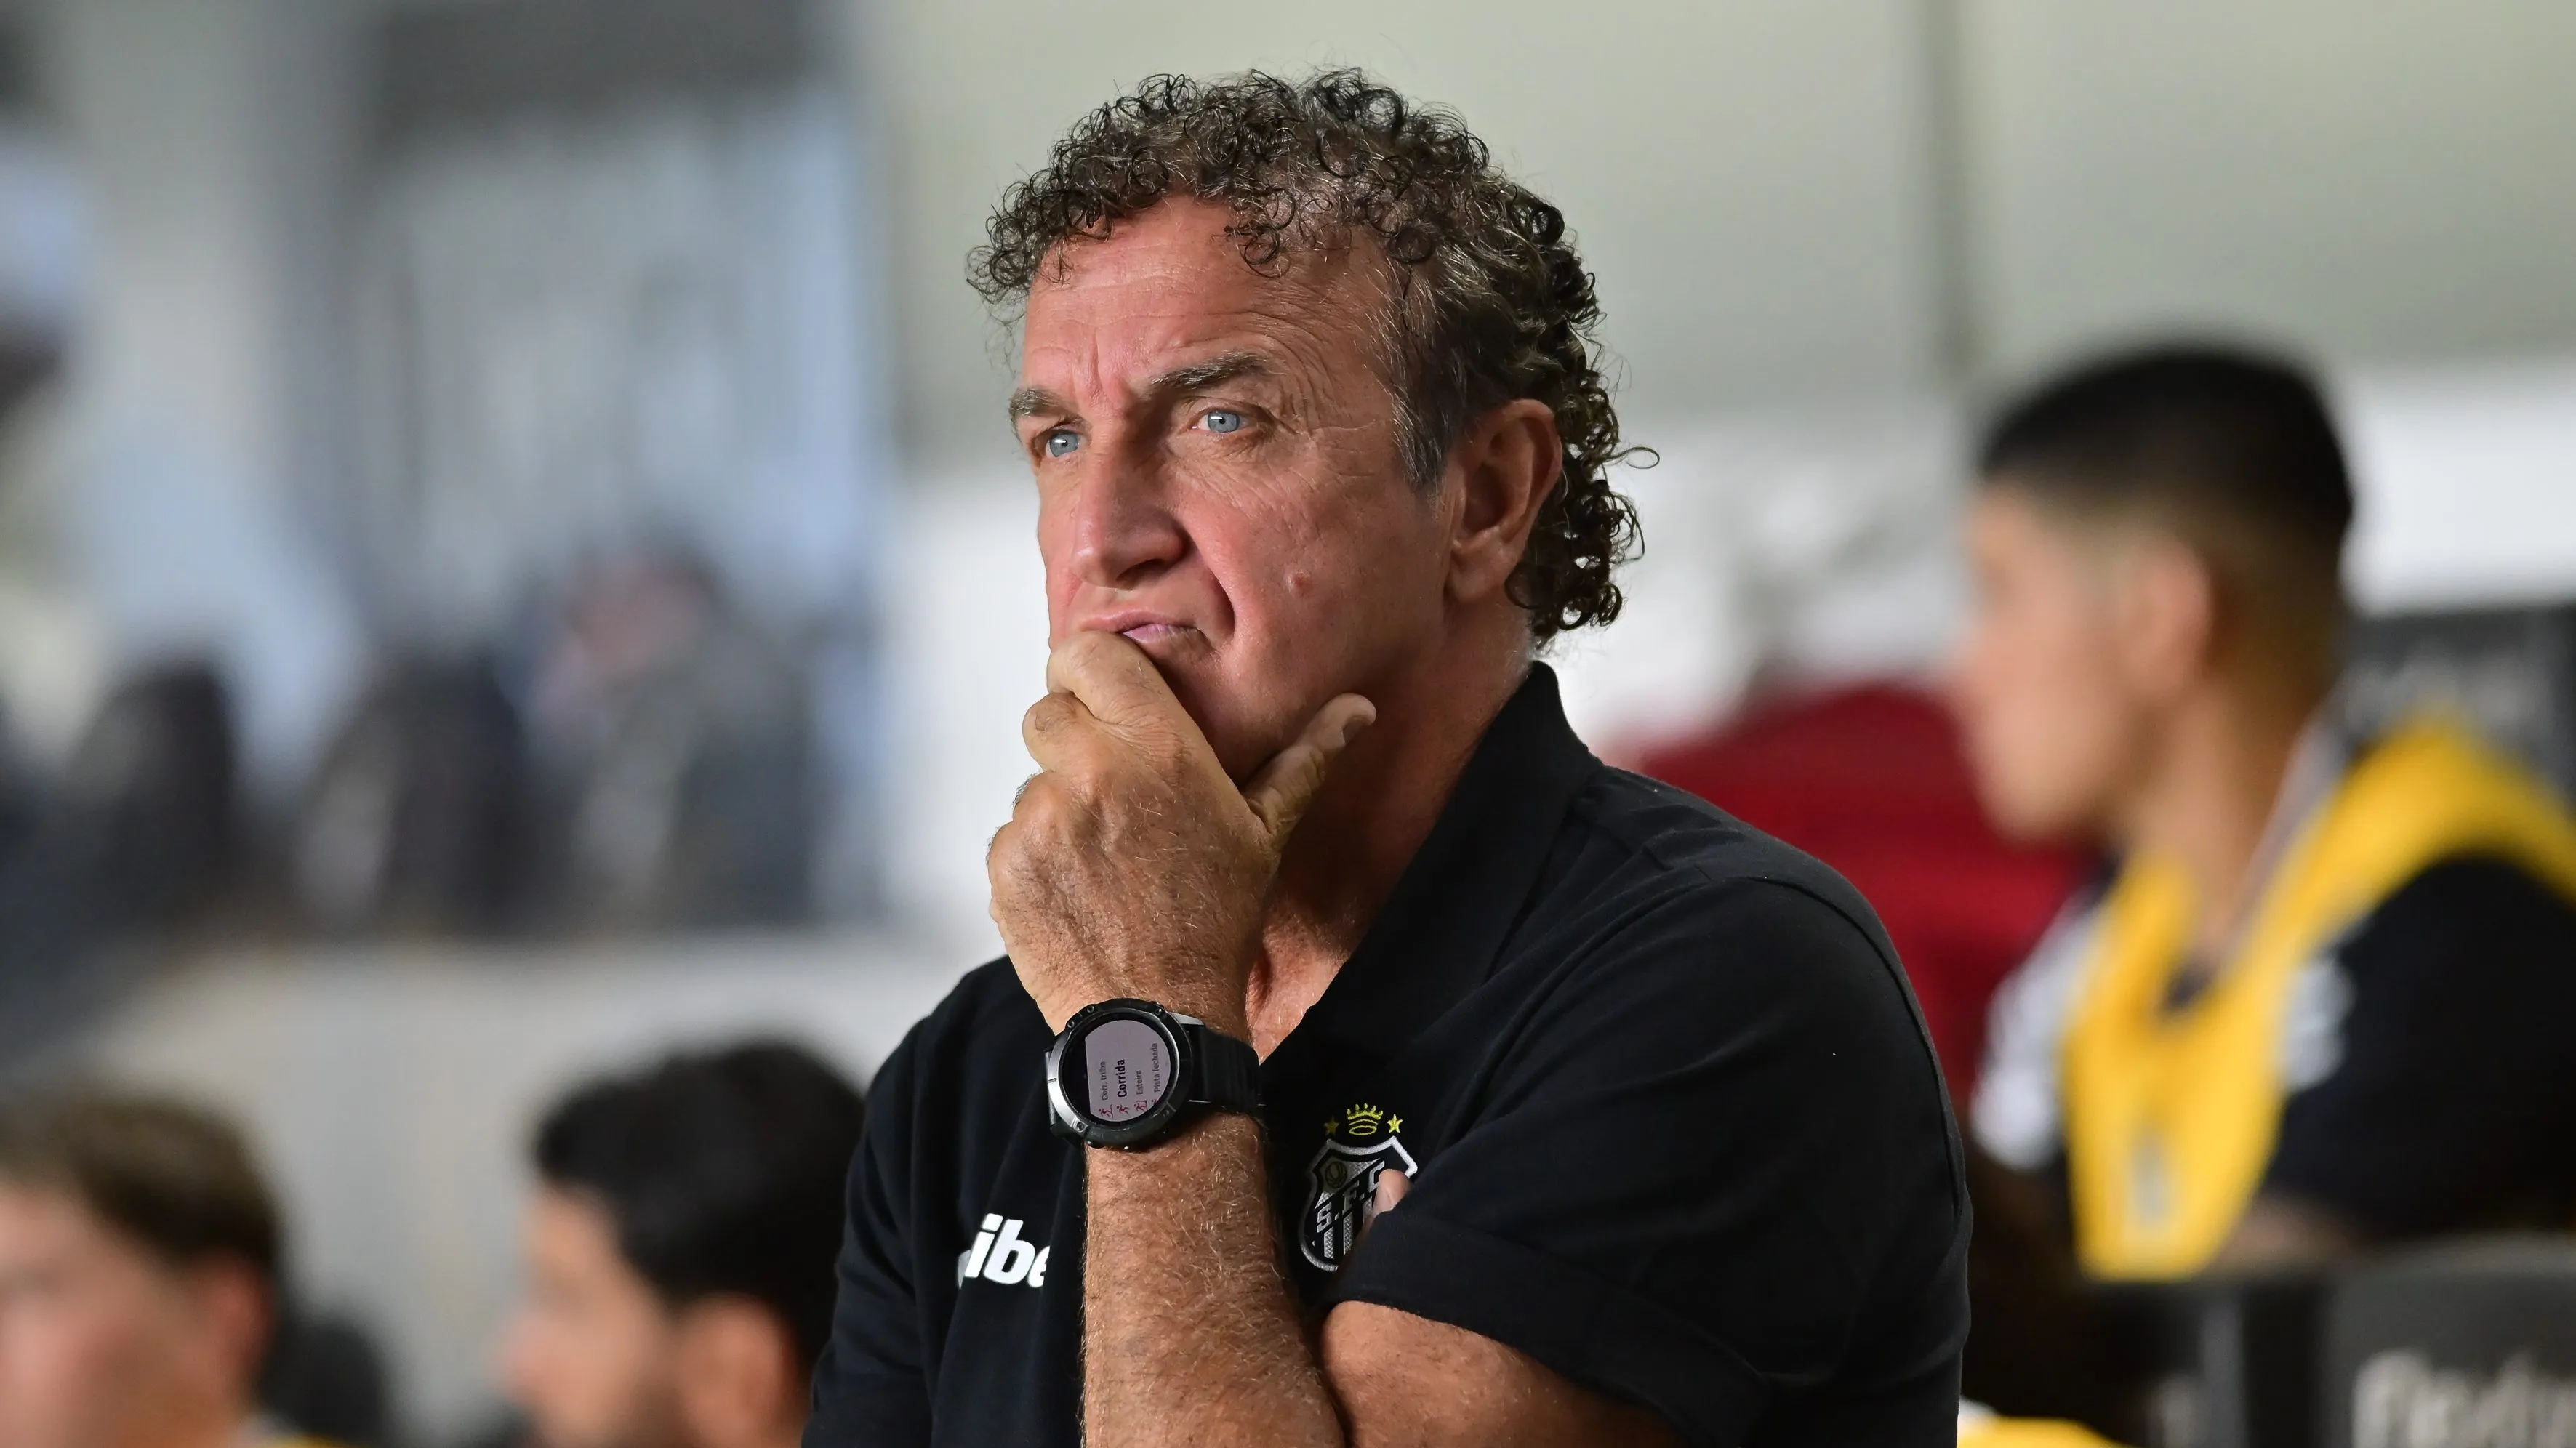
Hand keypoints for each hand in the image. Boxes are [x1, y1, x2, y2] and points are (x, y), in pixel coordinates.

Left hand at [988, 630, 1374, 1032]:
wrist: (1157, 1018)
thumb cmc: (1216, 923)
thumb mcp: (1266, 835)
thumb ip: (1303, 760)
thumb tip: (1356, 709)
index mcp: (1159, 750)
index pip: (1087, 654)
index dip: (1086, 669)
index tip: (1102, 695)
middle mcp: (1092, 772)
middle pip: (1047, 710)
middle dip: (1073, 737)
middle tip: (1110, 787)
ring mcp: (1040, 818)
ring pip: (1033, 779)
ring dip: (1059, 804)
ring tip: (1105, 857)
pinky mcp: (1005, 862)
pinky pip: (1012, 833)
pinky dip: (1037, 854)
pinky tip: (1079, 889)